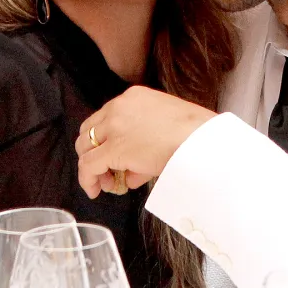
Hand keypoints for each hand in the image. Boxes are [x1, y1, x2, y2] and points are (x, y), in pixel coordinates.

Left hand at [75, 87, 215, 198]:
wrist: (202, 140)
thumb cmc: (195, 134)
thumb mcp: (165, 129)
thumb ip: (144, 146)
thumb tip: (131, 173)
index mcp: (134, 97)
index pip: (107, 117)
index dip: (104, 139)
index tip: (112, 155)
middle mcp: (119, 107)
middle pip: (90, 130)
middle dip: (94, 152)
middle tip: (107, 171)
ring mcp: (114, 127)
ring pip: (85, 146)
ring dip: (92, 166)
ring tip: (106, 182)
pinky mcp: (113, 149)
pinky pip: (89, 166)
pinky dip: (88, 179)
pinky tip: (95, 190)